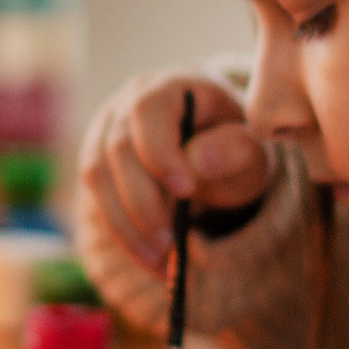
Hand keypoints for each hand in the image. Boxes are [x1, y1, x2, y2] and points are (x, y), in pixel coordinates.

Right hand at [75, 68, 273, 322]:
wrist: (216, 147)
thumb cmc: (236, 142)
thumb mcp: (252, 147)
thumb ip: (235, 149)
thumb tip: (199, 162)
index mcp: (170, 85)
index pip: (148, 111)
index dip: (160, 152)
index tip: (187, 191)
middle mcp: (127, 100)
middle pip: (117, 149)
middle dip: (142, 202)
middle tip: (171, 243)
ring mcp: (105, 129)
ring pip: (97, 176)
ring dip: (125, 225)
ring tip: (160, 263)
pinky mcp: (97, 161)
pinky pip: (96, 197)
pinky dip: (121, 234)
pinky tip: (150, 262)